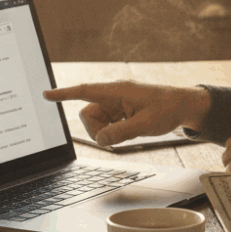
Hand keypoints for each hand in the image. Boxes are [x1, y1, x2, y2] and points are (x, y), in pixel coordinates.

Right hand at [43, 81, 209, 145]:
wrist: (184, 106)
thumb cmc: (168, 109)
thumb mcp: (146, 124)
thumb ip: (121, 132)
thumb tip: (101, 140)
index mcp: (117, 91)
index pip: (84, 91)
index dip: (64, 94)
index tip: (46, 94)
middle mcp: (114, 95)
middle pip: (87, 114)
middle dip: (96, 129)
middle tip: (118, 136)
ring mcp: (116, 104)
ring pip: (96, 122)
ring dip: (106, 131)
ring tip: (130, 130)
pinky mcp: (120, 111)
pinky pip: (106, 124)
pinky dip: (113, 131)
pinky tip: (130, 129)